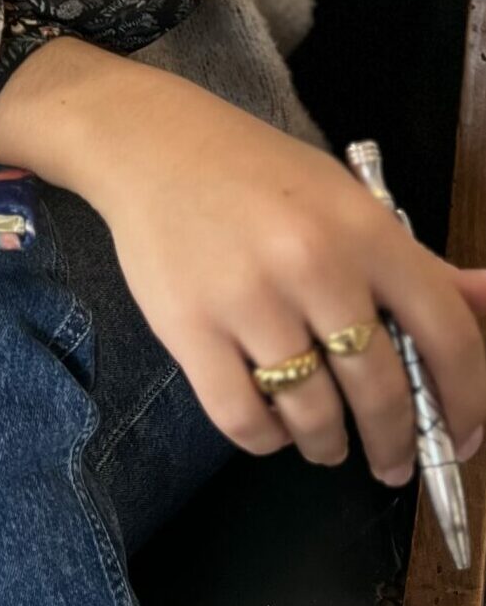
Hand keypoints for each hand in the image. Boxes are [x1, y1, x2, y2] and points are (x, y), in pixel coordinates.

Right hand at [85, 72, 485, 482]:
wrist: (151, 143)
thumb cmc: (257, 172)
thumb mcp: (347, 201)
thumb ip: (419, 264)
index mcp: (365, 229)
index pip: (448, 336)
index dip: (466, 401)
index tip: (461, 436)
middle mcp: (314, 264)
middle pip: (382, 392)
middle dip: (398, 443)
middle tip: (396, 461)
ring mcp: (249, 298)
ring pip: (315, 416)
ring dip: (331, 447)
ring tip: (329, 444)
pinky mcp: (189, 328)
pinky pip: (245, 420)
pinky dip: (268, 439)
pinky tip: (274, 424)